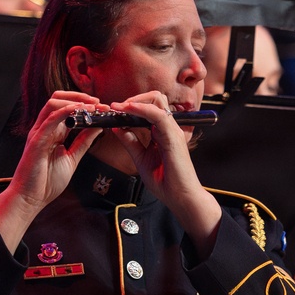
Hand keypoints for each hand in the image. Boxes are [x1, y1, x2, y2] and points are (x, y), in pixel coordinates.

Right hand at [0, 91, 103, 251]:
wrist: (32, 198)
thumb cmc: (47, 181)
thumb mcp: (72, 158)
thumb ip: (83, 142)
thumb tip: (98, 127)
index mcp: (53, 132)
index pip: (67, 108)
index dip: (84, 104)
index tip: (102, 107)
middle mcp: (45, 128)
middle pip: (58, 100)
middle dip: (80, 97)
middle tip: (98, 103)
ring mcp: (39, 133)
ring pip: (53, 104)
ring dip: (74, 101)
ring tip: (92, 106)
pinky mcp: (36, 141)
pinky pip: (49, 120)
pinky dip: (64, 112)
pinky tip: (78, 110)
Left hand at [114, 92, 220, 256]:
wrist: (180, 197)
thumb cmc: (165, 182)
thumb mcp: (141, 158)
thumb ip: (130, 142)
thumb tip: (116, 127)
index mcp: (162, 132)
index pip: (149, 107)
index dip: (131, 106)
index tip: (114, 111)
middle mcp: (168, 127)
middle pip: (154, 98)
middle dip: (133, 98)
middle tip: (116, 108)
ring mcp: (172, 130)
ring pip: (156, 100)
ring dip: (135, 101)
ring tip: (119, 108)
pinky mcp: (173, 136)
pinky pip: (157, 114)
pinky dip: (141, 109)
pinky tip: (128, 109)